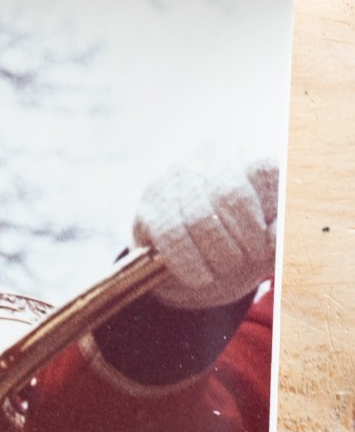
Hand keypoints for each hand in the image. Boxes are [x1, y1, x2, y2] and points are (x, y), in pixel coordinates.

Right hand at [134, 145, 277, 309]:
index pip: (265, 170)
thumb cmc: (240, 245)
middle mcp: (211, 156)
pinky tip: (200, 276)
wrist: (194, 264)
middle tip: (242, 261)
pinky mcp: (149, 203)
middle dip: (240, 236)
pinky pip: (170, 233)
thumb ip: (281, 234)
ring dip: (216, 252)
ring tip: (222, 269)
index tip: (264, 248)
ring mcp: (175, 176)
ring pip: (198, 215)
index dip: (267, 213)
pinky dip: (189, 262)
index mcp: (250, 156)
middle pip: (229, 194)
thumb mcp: (270, 240)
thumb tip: (274, 238)